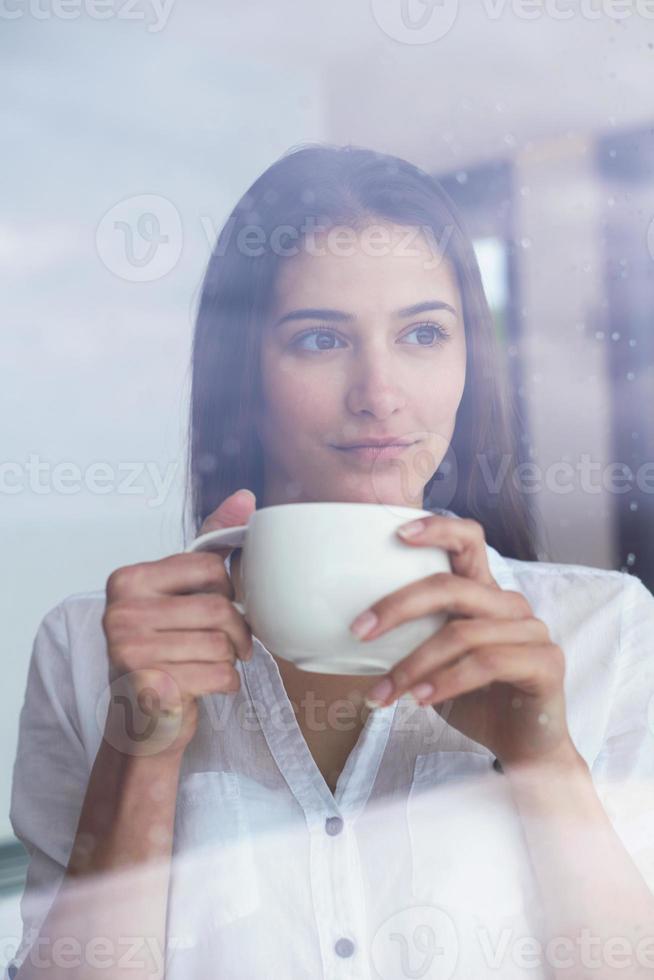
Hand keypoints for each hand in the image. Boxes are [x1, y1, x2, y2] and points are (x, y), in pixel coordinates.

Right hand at [101, 488, 255, 757]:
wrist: (143, 720)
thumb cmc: (166, 651)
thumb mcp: (182, 591)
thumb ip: (210, 543)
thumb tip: (245, 497)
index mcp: (128, 579)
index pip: (209, 567)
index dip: (227, 592)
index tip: (219, 607)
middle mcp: (120, 611)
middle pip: (218, 609)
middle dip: (237, 632)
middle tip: (231, 644)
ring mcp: (128, 650)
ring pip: (221, 645)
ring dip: (231, 660)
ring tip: (214, 664)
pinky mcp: (148, 686)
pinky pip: (218, 674)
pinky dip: (226, 683)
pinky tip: (208, 685)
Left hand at [350, 514, 575, 769]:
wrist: (523, 749)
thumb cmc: (474, 701)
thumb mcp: (435, 663)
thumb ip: (415, 637)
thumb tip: (356, 629)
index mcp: (485, 593)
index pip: (468, 540)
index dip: (437, 529)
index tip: (396, 534)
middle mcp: (510, 604)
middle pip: (450, 587)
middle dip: (398, 607)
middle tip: (359, 631)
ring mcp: (532, 631)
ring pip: (461, 633)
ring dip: (413, 665)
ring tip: (385, 692)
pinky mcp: (546, 663)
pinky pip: (486, 663)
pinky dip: (445, 682)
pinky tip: (419, 700)